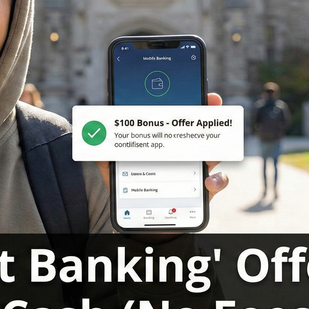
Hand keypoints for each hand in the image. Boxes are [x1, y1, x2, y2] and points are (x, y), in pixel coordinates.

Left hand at [96, 93, 228, 202]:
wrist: (141, 217)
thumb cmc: (130, 187)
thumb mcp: (113, 167)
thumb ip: (102, 150)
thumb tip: (90, 134)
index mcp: (165, 140)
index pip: (178, 116)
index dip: (189, 101)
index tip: (197, 92)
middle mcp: (185, 151)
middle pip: (201, 127)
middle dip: (209, 112)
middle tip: (211, 103)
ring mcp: (197, 168)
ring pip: (215, 152)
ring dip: (215, 145)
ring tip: (211, 143)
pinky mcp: (204, 190)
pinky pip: (218, 182)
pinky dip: (217, 180)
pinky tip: (208, 180)